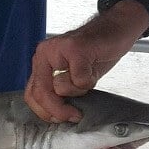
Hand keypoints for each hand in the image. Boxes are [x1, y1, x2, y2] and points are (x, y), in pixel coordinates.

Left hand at [24, 1, 148, 122]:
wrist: (117, 29)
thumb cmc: (96, 53)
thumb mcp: (72, 75)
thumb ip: (59, 90)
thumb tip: (53, 116)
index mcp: (41, 61)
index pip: (31, 94)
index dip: (43, 112)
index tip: (58, 120)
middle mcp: (44, 54)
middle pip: (41, 93)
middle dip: (58, 110)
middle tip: (74, 116)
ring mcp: (58, 50)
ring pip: (61, 88)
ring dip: (79, 91)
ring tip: (88, 77)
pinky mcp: (76, 49)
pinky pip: (80, 80)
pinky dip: (90, 82)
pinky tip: (94, 69)